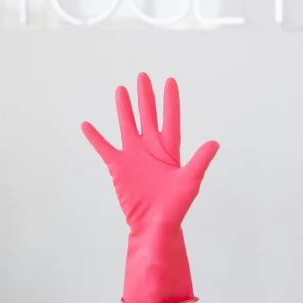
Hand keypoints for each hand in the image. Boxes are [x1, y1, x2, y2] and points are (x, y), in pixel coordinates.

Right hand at [82, 72, 218, 302]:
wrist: (155, 225)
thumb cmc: (175, 207)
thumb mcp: (190, 181)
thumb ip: (200, 161)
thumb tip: (215, 143)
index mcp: (169, 148)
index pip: (170, 118)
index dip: (170, 100)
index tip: (170, 81)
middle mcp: (150, 147)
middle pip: (147, 114)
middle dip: (146, 96)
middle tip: (142, 76)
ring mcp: (133, 155)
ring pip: (128, 124)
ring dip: (124, 108)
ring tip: (121, 89)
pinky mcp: (118, 166)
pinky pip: (104, 147)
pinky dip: (95, 137)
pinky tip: (87, 125)